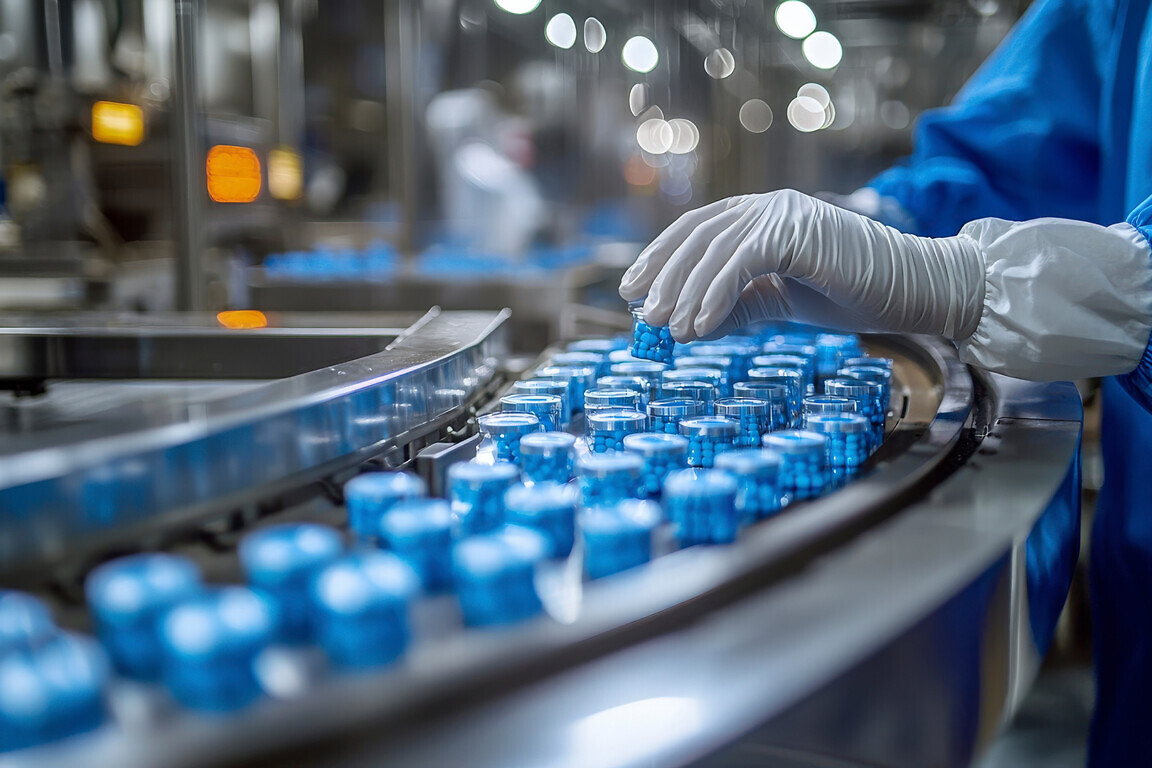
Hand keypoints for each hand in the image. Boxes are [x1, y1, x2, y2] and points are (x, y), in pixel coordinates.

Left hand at [618, 189, 984, 342]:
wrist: (915, 290)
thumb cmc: (854, 294)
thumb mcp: (781, 302)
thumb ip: (738, 306)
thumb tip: (687, 326)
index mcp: (761, 217)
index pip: (696, 231)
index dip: (660, 260)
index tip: (633, 292)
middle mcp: (767, 207)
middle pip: (696, 237)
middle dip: (663, 276)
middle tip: (641, 315)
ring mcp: (783, 213)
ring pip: (714, 250)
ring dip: (684, 292)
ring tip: (668, 330)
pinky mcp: (797, 230)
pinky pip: (742, 262)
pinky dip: (715, 295)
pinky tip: (699, 327)